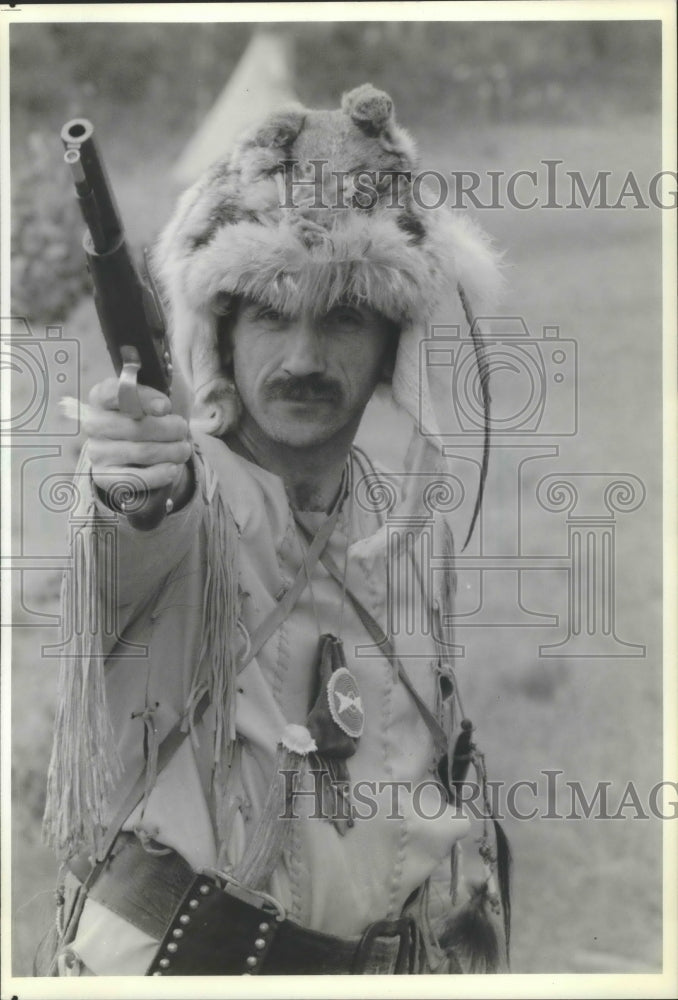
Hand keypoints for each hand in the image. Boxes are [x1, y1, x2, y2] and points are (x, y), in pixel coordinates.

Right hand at [83, 377, 192, 510]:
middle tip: (183, 429)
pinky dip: (161, 473)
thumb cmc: (156, 414)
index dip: (143, 398)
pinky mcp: (105, 477)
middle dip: (169, 429)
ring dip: (172, 451)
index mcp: (102, 395)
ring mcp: (97, 452)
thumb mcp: (162, 388)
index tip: (166, 406)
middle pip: (136, 427)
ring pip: (142, 452)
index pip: (116, 392)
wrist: (149, 451)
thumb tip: (167, 360)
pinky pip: (137, 478)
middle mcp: (94, 423)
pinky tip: (173, 467)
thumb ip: (163, 371)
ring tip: (183, 449)